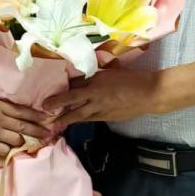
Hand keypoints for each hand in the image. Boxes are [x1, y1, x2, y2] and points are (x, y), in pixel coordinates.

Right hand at [0, 98, 48, 157]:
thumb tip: (15, 114)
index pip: (22, 111)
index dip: (36, 116)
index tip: (47, 119)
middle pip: (23, 126)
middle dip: (37, 131)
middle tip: (48, 134)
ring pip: (16, 140)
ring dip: (24, 143)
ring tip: (31, 145)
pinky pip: (4, 151)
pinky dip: (9, 152)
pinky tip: (13, 153)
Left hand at [49, 67, 163, 128]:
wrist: (148, 93)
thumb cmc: (130, 78)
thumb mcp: (109, 72)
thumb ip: (93, 76)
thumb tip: (78, 79)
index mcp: (96, 84)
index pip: (73, 91)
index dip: (59, 97)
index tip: (46, 101)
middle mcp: (96, 98)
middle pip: (73, 106)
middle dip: (58, 111)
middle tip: (45, 115)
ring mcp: (102, 110)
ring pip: (80, 116)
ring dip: (67, 119)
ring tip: (56, 123)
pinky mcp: (108, 118)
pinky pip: (91, 119)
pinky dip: (83, 119)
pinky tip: (77, 120)